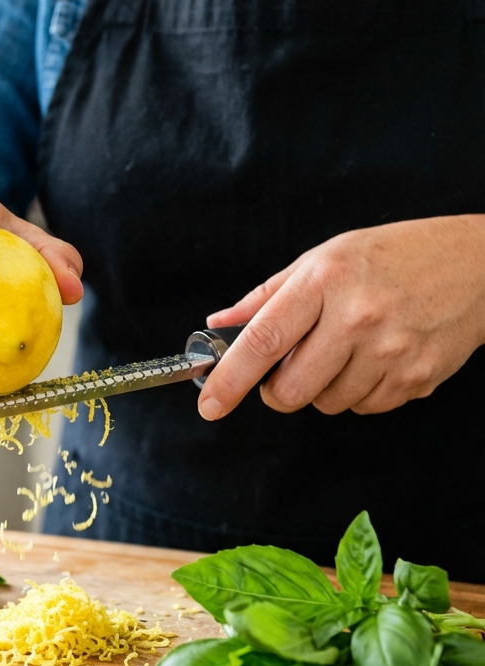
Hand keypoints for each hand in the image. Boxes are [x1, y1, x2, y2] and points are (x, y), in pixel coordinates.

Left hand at [198, 215, 484, 419]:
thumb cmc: (393, 256)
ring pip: (327, 404)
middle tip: (289, 367)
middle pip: (291, 389)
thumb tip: (220, 324)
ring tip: (346, 349)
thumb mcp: (324, 258)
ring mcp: (391, 353)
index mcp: (325, 281)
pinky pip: (364, 408)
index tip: (208, 404)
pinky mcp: (416, 380)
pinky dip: (358, 393)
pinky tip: (375, 358)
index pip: (263, 341)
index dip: (229, 379)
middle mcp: (357, 318)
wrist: (476, 267)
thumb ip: (268, 296)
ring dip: (323, 388)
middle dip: (277, 390)